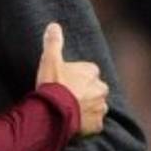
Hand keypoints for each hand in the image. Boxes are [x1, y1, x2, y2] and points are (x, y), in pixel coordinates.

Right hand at [36, 22, 107, 136]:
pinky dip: (87, 124)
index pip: (89, 72)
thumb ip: (53, 42)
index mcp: (92, 72)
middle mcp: (100, 89)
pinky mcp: (96, 124)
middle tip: (69, 97)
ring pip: (96, 106)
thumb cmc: (53, 85)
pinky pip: (94, 123)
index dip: (77, 77)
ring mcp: (100, 108)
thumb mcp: (50, 60)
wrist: (53, 113)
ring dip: (87, 108)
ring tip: (71, 111)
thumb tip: (54, 25)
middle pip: (95, 89)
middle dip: (86, 92)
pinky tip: (75, 123)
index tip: (67, 81)